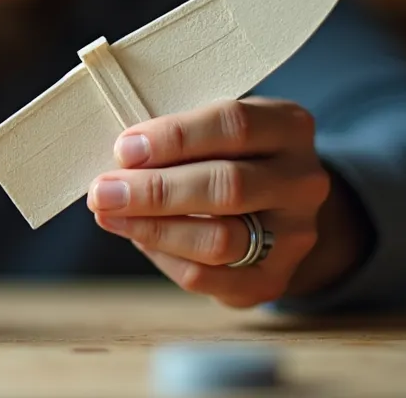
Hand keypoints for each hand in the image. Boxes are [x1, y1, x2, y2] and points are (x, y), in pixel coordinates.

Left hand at [87, 98, 367, 307]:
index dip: (175, 137)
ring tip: (109, 214)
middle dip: (155, 190)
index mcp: (289, 127)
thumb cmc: (227, 155)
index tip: (125, 148)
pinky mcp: (274, 279)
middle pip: (228, 187)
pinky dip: (164, 257)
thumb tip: (120, 161)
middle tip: (103, 191)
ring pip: (219, 240)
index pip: (234, 125)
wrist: (276, 210)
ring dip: (153, 228)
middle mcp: (303, 182)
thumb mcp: (216, 130)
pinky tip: (137, 237)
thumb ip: (179, 138)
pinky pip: (209, 278)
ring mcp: (295, 236)